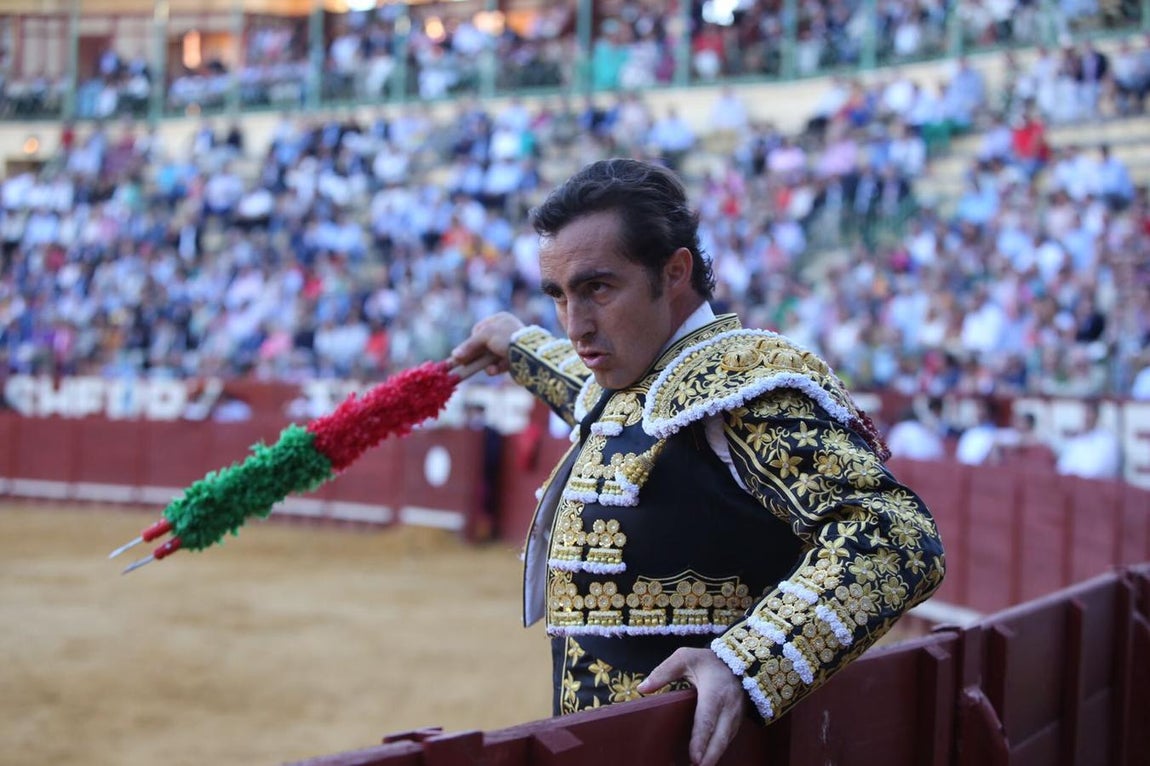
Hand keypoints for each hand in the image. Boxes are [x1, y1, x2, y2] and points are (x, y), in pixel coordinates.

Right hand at [450, 312, 524, 376]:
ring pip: (491, 356)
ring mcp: (511, 345)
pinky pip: (500, 364)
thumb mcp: (484, 336)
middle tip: (464, 364)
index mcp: (501, 319)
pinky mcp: (515, 359)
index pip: (479, 329)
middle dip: (475, 355)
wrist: (529, 352)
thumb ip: (469, 345)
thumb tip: (454, 355)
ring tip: (484, 368)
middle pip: (484, 345)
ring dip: (485, 364)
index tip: (461, 353)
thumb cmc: (506, 337)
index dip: (471, 341)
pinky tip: (493, 371)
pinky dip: (495, 368)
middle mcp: (506, 330)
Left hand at [637, 647, 747, 765]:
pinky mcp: (738, 720)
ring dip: (714, 757)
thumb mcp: (684, 658)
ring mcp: (736, 714)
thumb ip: (663, 672)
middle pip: (720, 737)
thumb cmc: (707, 661)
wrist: (740, 660)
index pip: (707, 719)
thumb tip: (642, 688)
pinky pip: (728, 739)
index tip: (694, 757)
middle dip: (709, 756)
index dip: (700, 740)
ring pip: (725, 741)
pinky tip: (707, 760)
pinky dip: (718, 751)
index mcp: (714, 691)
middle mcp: (728, 706)